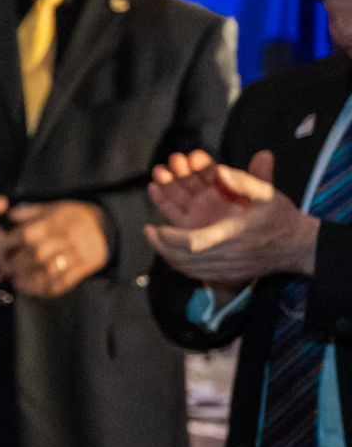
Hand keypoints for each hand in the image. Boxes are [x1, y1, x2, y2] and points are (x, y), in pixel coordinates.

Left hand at [6, 200, 108, 297]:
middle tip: (7, 270)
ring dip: (30, 280)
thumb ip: (30, 213)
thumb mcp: (54, 208)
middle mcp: (64, 238)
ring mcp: (76, 254)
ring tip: (18, 283)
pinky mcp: (85, 267)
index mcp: (54, 222)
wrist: (107, 226)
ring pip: (49, 270)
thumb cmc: (74, 216)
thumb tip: (9, 215)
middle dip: (18, 264)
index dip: (10, 244)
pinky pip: (65, 281)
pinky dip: (48, 289)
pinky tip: (35, 290)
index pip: (27, 234)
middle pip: (36, 254)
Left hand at [145, 151, 318, 284]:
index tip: (155, 227)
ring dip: (167, 255)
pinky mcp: (228, 276)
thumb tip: (220, 171)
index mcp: (232, 235)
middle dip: (161, 245)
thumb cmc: (281, 218)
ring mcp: (227, 269)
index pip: (192, 242)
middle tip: (148, 231)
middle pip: (183, 258)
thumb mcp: (267, 194)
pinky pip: (196, 275)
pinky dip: (180, 265)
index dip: (169, 237)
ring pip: (187, 269)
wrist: (298, 247)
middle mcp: (226, 256)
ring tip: (155, 238)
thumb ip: (244, 181)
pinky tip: (170, 253)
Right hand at [148, 149, 267, 229]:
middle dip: (180, 169)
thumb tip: (264, 154)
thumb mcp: (267, 197)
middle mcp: (209, 197)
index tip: (194, 156)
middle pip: (189, 180)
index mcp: (225, 187)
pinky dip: (161, 199)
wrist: (268, 250)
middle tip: (175, 161)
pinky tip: (154, 187)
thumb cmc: (271, 221)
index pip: (209, 171)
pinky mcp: (188, 225)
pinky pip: (172, 211)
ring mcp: (197, 210)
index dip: (200, 163)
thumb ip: (260, 177)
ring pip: (178, 193)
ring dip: (167, 180)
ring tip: (160, 171)